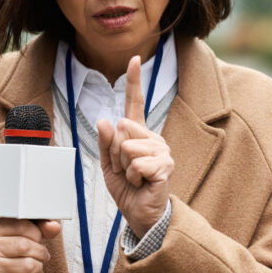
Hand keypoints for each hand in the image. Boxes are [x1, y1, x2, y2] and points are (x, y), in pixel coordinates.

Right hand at [0, 218, 60, 272]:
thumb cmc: (11, 251)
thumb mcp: (22, 235)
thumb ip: (39, 228)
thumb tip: (55, 227)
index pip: (23, 225)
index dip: (37, 233)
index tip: (38, 239)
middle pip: (24, 245)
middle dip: (40, 251)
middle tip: (43, 255)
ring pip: (27, 265)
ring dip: (38, 266)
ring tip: (36, 265)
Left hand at [97, 55, 173, 237]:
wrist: (141, 213)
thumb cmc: (127, 187)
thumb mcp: (108, 164)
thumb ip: (105, 142)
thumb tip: (105, 120)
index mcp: (137, 133)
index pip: (135, 102)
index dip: (134, 80)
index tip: (134, 58)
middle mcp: (152, 137)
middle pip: (120, 130)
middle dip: (113, 153)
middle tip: (124, 169)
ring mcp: (161, 150)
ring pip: (127, 148)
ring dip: (123, 168)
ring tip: (134, 177)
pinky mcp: (166, 165)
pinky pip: (137, 164)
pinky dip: (133, 178)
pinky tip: (142, 183)